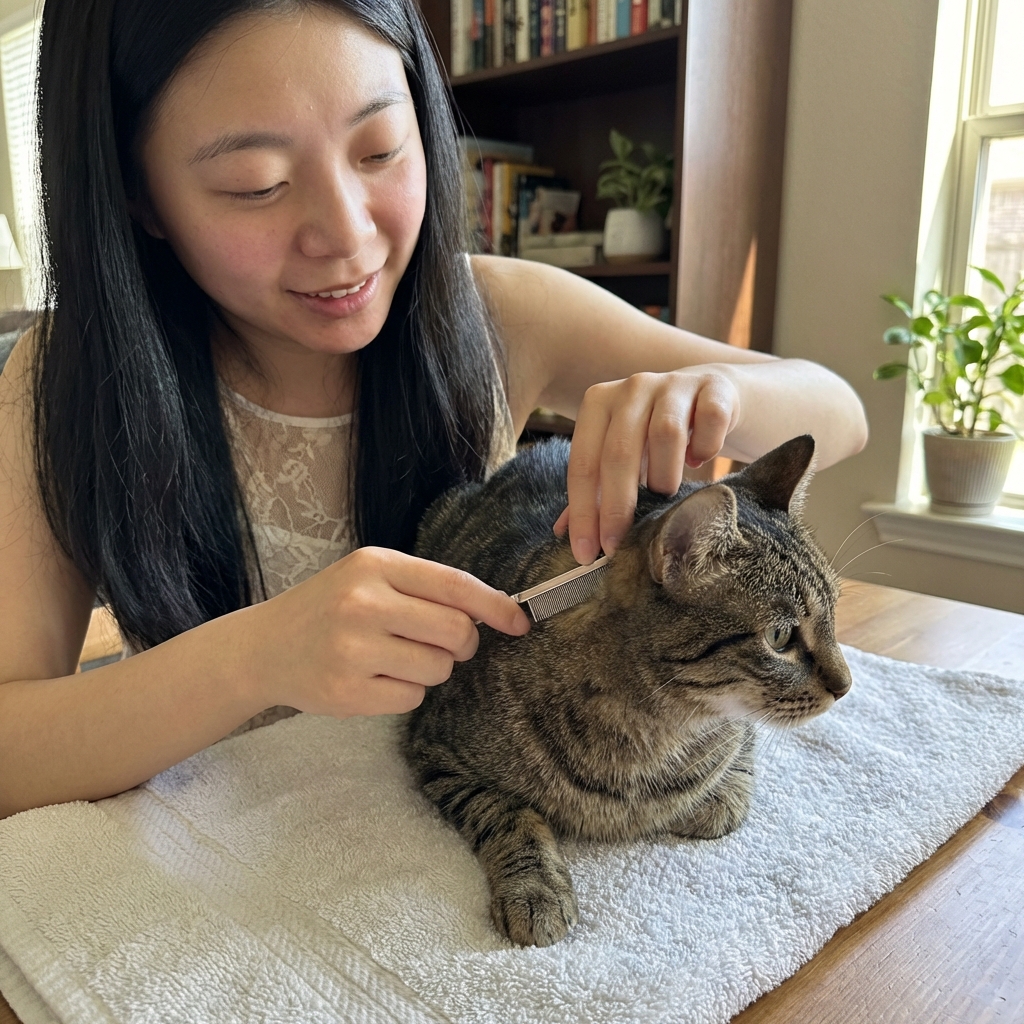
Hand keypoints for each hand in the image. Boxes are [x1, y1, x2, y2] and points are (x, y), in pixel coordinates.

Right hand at [244, 547, 529, 717]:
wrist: (264, 646)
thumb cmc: (329, 607)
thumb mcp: (369, 576)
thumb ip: (424, 587)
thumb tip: (495, 611)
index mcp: (375, 565)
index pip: (455, 584)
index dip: (496, 606)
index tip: (520, 621)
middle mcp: (363, 603)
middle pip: (456, 630)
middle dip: (464, 642)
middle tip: (446, 644)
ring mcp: (353, 650)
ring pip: (439, 668)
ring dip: (433, 668)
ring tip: (399, 658)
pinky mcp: (347, 692)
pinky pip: (413, 698)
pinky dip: (407, 691)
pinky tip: (378, 678)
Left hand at [553, 368, 740, 562]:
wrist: (710, 394)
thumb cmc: (654, 432)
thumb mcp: (620, 453)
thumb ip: (593, 487)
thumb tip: (560, 531)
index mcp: (599, 402)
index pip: (583, 463)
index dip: (583, 511)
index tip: (587, 553)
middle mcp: (632, 387)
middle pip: (619, 451)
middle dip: (616, 506)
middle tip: (619, 545)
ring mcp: (674, 384)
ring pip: (666, 434)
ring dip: (664, 475)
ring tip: (665, 492)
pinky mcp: (714, 388)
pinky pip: (710, 422)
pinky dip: (705, 448)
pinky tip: (698, 460)